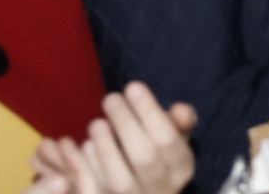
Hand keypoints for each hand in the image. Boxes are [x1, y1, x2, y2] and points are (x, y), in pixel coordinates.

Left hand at [29, 83, 196, 193]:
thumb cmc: (158, 160)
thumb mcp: (175, 141)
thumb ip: (179, 124)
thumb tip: (180, 108)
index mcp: (181, 168)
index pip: (168, 139)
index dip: (149, 112)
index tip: (132, 86)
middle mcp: (162, 189)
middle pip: (145, 157)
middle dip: (126, 124)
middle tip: (110, 98)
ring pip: (120, 179)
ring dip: (106, 147)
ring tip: (96, 123)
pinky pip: (99, 189)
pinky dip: (91, 167)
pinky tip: (86, 146)